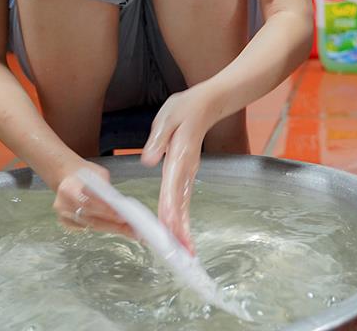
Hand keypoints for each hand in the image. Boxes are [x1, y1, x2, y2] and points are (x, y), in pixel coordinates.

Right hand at [52, 160, 135, 237]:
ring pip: (90, 225)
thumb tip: (120, 204)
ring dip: (110, 228)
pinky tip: (116, 228)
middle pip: (90, 218)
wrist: (69, 176)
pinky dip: (102, 227)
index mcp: (68, 189)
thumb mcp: (98, 174)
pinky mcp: (65, 222)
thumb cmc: (86, 174)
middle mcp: (63, 204)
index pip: (88, 203)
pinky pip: (86, 228)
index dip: (105, 211)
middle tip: (130, 227)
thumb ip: (106, 188)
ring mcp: (63, 215)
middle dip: (112, 224)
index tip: (122, 216)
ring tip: (128, 229)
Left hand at [141, 87, 214, 253]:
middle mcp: (186, 169)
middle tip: (182, 253)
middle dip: (181, 229)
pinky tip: (176, 233)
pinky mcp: (186, 174)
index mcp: (180, 156)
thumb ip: (158, 138)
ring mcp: (188, 173)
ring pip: (183, 205)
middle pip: (182, 203)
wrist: (208, 104)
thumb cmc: (185, 108)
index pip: (173, 186)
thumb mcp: (168, 116)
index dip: (171, 207)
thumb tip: (148, 160)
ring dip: (182, 229)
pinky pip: (182, 199)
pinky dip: (180, 218)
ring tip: (182, 252)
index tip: (169, 226)